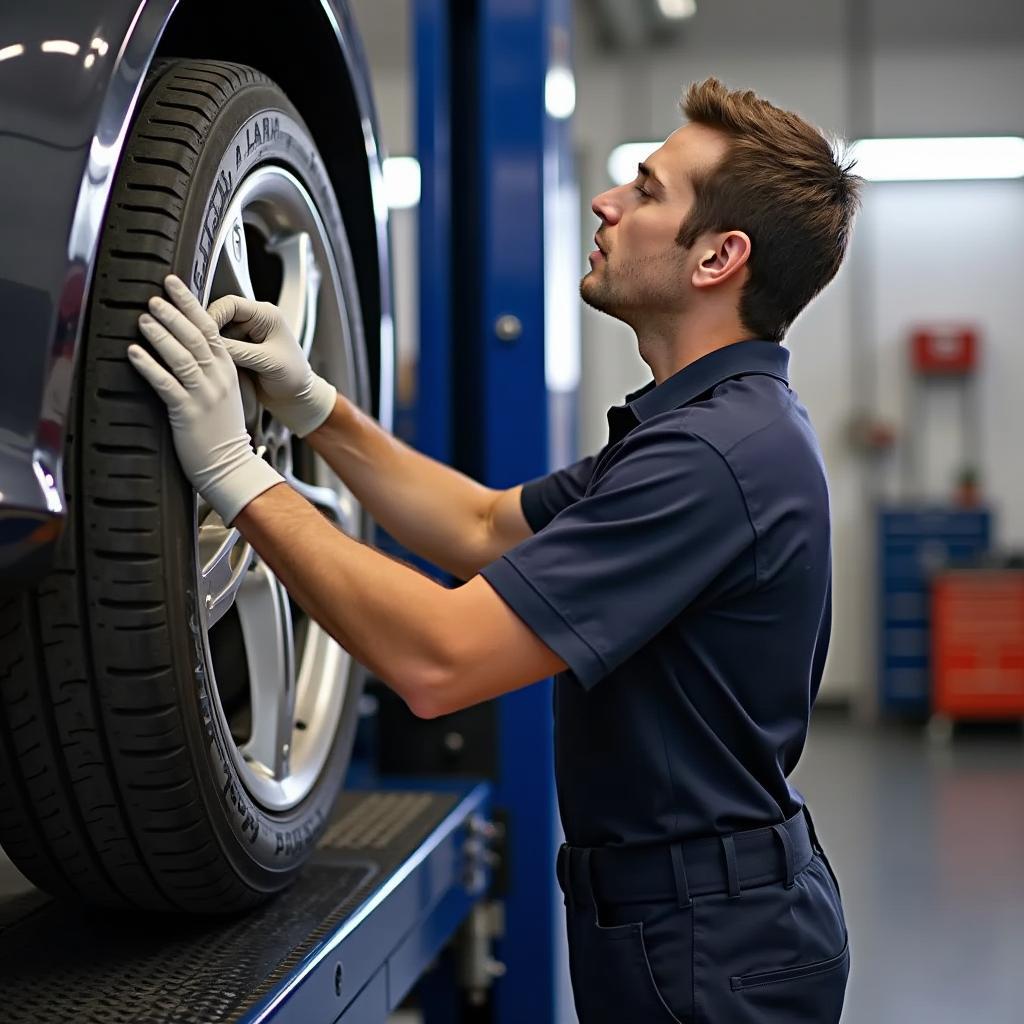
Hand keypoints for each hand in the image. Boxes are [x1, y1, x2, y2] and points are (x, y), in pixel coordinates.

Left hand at [127, 275, 283, 524]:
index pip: (210, 328)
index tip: (174, 285)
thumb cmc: (222, 434)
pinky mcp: (189, 412)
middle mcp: (218, 379)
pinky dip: (149, 365)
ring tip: (142, 318)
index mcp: (228, 371)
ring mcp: (205, 395)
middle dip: (174, 313)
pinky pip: (166, 383)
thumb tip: (187, 347)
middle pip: (196, 337)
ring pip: (182, 356)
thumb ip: (210, 370)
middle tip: (153, 297)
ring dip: (160, 334)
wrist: (231, 466)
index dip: (191, 304)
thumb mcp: (224, 395)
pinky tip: (134, 352)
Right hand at [206, 294, 337, 437]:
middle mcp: (252, 322)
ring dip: (210, 346)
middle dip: (208, 332)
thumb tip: (210, 343)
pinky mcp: (237, 351)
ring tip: (206, 360)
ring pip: (216, 334)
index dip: (213, 315)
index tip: (203, 333)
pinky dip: (213, 356)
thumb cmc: (293, 377)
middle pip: (219, 317)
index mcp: (265, 315)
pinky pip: (218, 348)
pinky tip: (212, 366)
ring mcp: (243, 337)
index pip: (230, 304)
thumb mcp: (267, 361)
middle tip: (199, 349)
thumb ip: (238, 350)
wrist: (296, 398)